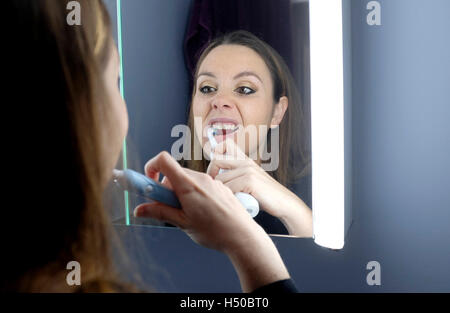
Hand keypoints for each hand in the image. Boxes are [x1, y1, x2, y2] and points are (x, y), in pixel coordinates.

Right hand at [134, 151, 290, 291]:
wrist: (242, 235)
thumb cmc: (215, 231)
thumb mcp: (182, 223)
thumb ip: (160, 213)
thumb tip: (139, 210)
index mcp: (188, 185)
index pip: (163, 160)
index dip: (151, 167)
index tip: (148, 183)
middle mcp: (200, 178)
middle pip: (174, 173)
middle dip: (165, 188)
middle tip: (167, 208)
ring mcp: (210, 181)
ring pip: (187, 180)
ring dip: (179, 193)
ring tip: (186, 214)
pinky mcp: (218, 187)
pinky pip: (200, 185)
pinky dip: (193, 194)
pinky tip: (200, 212)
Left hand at [207, 139, 312, 236]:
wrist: (285, 203)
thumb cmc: (266, 197)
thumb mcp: (251, 181)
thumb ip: (237, 176)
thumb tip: (216, 179)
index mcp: (246, 160)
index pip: (225, 145)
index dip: (214, 153)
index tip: (214, 171)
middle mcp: (246, 162)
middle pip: (216, 160)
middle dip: (211, 175)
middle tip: (216, 188)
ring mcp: (247, 170)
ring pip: (219, 179)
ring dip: (222, 191)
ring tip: (230, 198)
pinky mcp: (249, 181)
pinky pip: (228, 189)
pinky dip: (229, 197)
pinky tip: (237, 202)